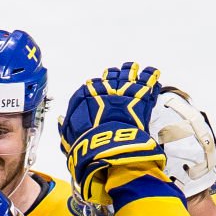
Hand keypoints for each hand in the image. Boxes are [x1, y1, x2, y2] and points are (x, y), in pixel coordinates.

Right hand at [59, 62, 165, 204]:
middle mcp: (104, 90)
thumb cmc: (85, 142)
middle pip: (111, 77)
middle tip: (119, 74)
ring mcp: (123, 93)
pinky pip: (147, 84)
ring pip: (128, 75)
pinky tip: (154, 75)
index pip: (91, 85)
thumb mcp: (68, 136)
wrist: (106, 146)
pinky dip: (151, 78)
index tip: (99, 86)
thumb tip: (61, 120)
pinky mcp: (140, 100)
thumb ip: (66, 126)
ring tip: (136, 69)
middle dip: (114, 76)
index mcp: (85, 96)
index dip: (96, 86)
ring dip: (131, 72)